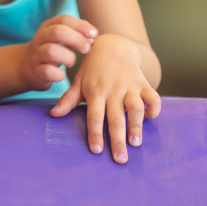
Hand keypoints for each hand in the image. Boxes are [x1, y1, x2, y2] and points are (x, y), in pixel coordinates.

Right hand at [18, 14, 97, 90]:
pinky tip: (62, 75)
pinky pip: (47, 71)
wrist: (25, 67)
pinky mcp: (35, 71)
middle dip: (77, 39)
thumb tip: (92, 37)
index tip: (94, 35)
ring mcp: (36, 55)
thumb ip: (77, 35)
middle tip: (87, 49)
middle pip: (57, 32)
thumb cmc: (52, 50)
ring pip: (51, 51)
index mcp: (48, 27)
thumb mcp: (61, 38)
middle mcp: (40, 38)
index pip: (64, 20)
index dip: (81, 26)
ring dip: (68, 57)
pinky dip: (59, 75)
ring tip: (71, 62)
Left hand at [49, 33, 160, 162]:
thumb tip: (53, 114)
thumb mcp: (78, 82)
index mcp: (95, 93)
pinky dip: (154, 109)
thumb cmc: (92, 69)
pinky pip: (152, 97)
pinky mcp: (143, 83)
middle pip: (115, 118)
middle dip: (118, 140)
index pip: (94, 117)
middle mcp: (112, 91)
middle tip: (120, 159)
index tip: (96, 150)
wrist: (112, 46)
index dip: (95, 134)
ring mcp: (129, 87)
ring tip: (136, 143)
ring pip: (135, 108)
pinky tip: (151, 119)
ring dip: (137, 126)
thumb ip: (68, 99)